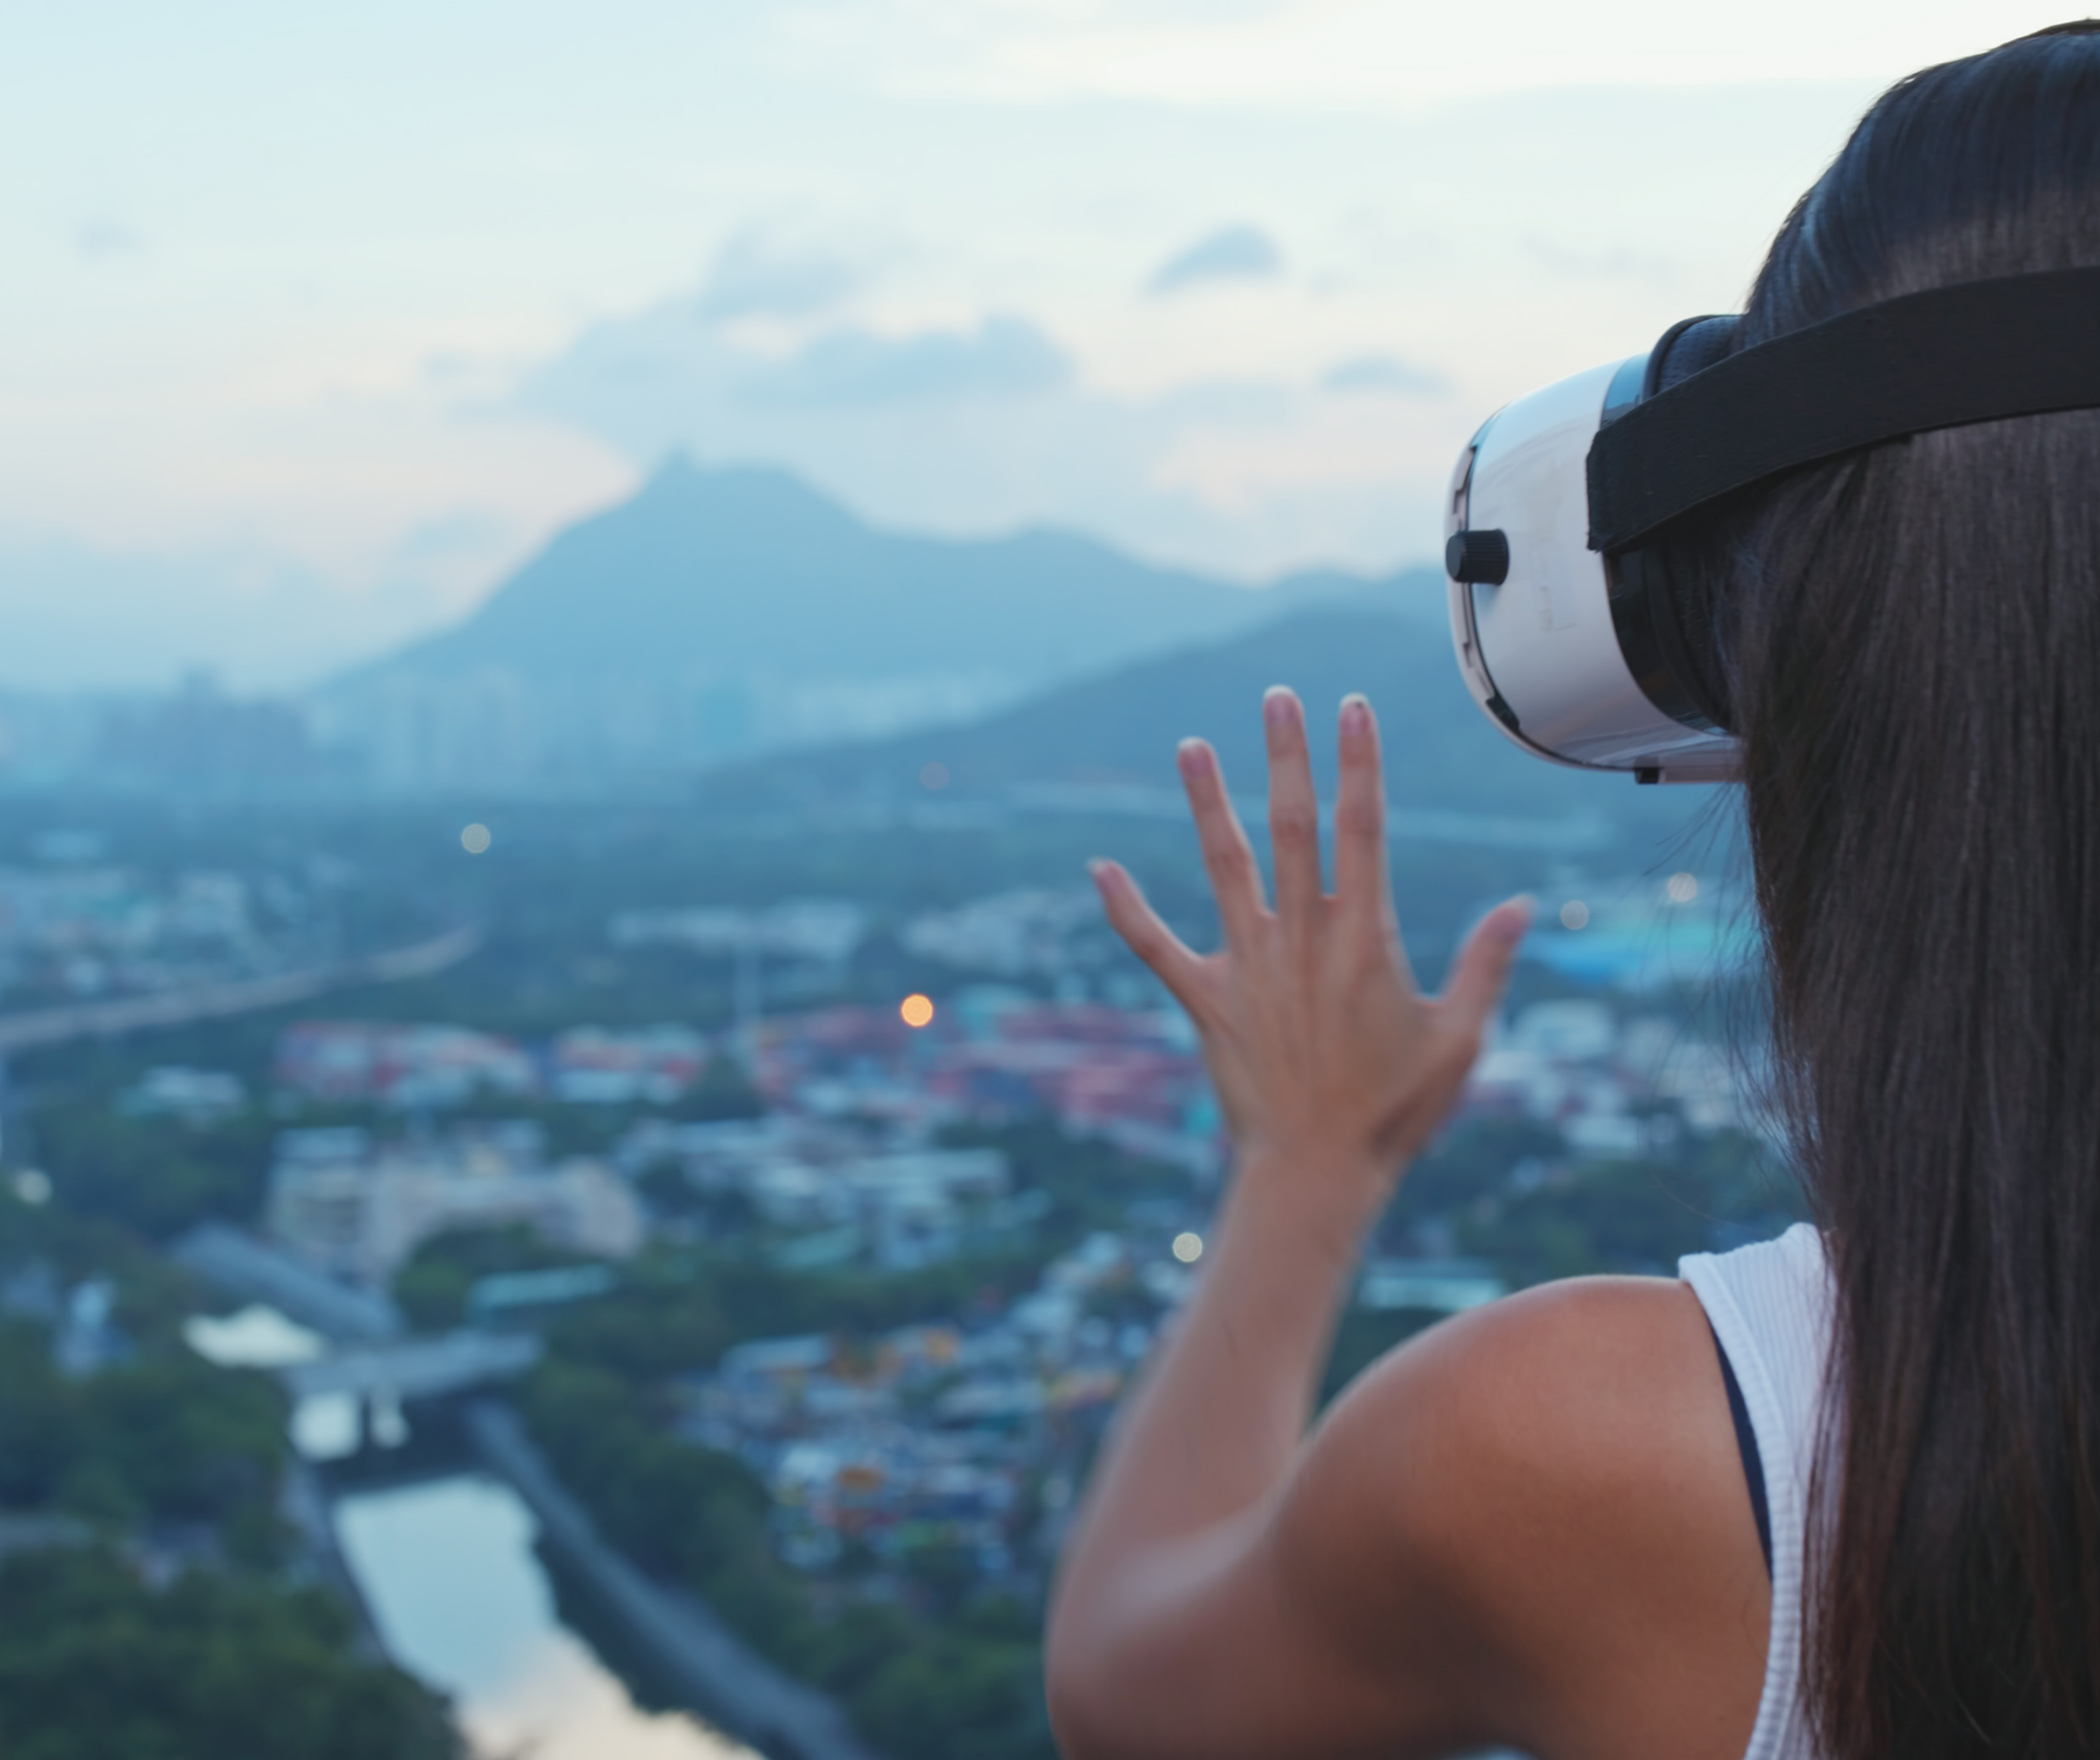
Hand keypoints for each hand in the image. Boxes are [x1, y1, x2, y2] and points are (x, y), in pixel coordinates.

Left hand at [1091, 688, 1530, 1213]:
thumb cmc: (1394, 1111)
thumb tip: (1522, 906)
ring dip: (1206, 804)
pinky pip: (1155, 948)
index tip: (1354, 708)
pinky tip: (1099, 869)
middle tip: (1277, 697)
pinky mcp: (1206, 1001)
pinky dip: (1126, 909)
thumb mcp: (1459, 1039)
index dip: (1360, 764)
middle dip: (1286, 757)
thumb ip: (1485, 966)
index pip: (1364, 829)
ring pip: (1223, 867)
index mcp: (1364, 938)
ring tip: (1189, 746)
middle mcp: (1301, 938)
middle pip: (1292, 827)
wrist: (1316, 1172)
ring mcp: (1248, 966)